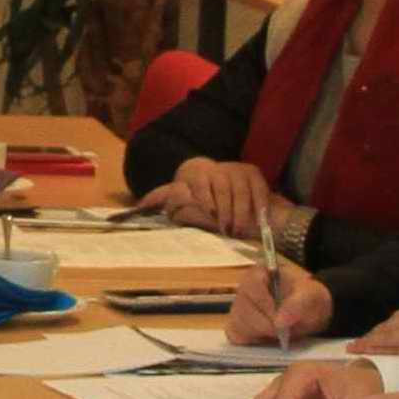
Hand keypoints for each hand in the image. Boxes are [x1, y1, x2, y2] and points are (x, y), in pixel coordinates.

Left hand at [143, 156, 275, 238]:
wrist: (228, 183)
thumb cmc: (204, 197)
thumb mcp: (180, 198)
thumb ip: (163, 198)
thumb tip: (140, 206)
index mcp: (194, 173)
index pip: (198, 183)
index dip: (203, 199)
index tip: (209, 214)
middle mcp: (215, 168)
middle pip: (221, 189)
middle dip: (224, 212)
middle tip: (225, 230)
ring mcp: (235, 169)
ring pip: (238, 191)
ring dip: (239, 213)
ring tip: (238, 230)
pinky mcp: (252, 171)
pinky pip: (257, 189)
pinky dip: (258, 206)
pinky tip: (258, 222)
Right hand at [228, 271, 332, 344]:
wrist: (310, 312)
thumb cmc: (308, 298)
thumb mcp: (311, 297)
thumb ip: (297, 305)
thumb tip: (280, 322)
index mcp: (259, 274)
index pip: (252, 286)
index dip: (265, 304)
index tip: (280, 320)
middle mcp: (244, 290)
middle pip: (243, 310)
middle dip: (265, 325)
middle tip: (283, 332)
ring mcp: (239, 309)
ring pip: (238, 326)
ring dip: (260, 334)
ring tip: (278, 334)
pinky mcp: (238, 327)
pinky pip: (237, 337)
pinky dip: (252, 342)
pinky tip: (267, 339)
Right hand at [351, 305, 398, 359]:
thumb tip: (393, 353)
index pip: (387, 344)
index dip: (369, 347)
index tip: (352, 350)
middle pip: (386, 333)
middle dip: (367, 339)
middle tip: (352, 345)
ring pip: (392, 323)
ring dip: (378, 331)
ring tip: (366, 338)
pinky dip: (391, 322)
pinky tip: (388, 326)